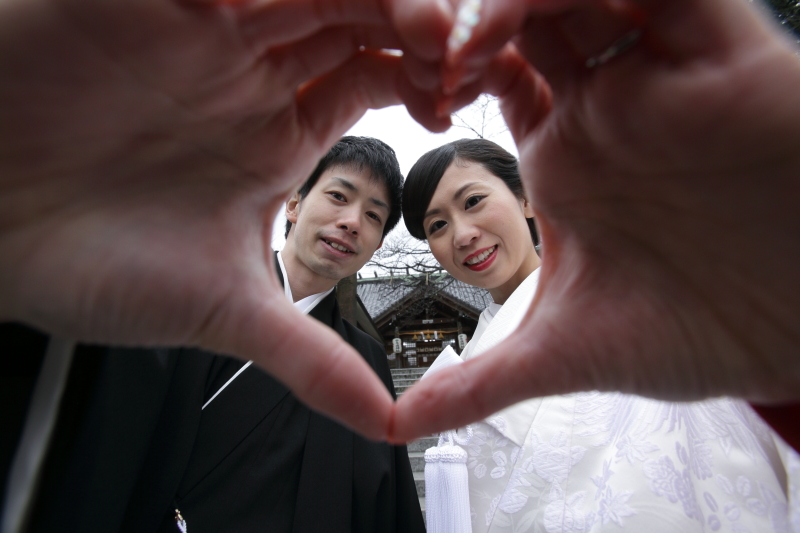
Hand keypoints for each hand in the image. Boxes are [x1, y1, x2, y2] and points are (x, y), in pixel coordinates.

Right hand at [0, 0, 455, 439]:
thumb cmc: (86, 265)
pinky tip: (308, 1)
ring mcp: (199, 27)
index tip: (459, 100)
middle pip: (358, 13)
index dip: (429, 78)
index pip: (377, 74)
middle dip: (416, 24)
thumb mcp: (223, 310)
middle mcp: (245, 71)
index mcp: (274, 132)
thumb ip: (312, 358)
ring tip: (424, 22)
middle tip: (458, 50)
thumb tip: (385, 423)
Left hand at [391, 0, 799, 440]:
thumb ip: (480, 381)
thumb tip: (400, 423)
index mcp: (567, 151)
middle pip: (525, 15)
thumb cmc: (704, 332)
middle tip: (428, 59)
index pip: (490, 72)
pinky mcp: (725, 57)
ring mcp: (660, 75)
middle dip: (466, 23)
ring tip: (468, 40)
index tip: (409, 96)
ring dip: (518, 1)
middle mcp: (609, 103)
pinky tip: (549, 10)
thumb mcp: (570, 352)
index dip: (439, 70)